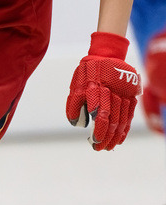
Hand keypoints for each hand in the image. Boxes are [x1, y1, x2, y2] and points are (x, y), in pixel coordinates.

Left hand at [66, 31, 140, 150]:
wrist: (106, 55)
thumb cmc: (86, 73)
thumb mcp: (75, 86)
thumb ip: (74, 105)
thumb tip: (78, 124)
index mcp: (96, 90)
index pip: (100, 116)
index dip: (99, 131)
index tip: (94, 142)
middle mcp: (112, 92)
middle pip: (113, 120)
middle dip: (107, 137)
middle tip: (100, 148)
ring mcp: (124, 93)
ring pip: (123, 118)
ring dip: (116, 135)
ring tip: (110, 146)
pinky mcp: (131, 94)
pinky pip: (130, 114)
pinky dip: (125, 127)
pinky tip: (121, 137)